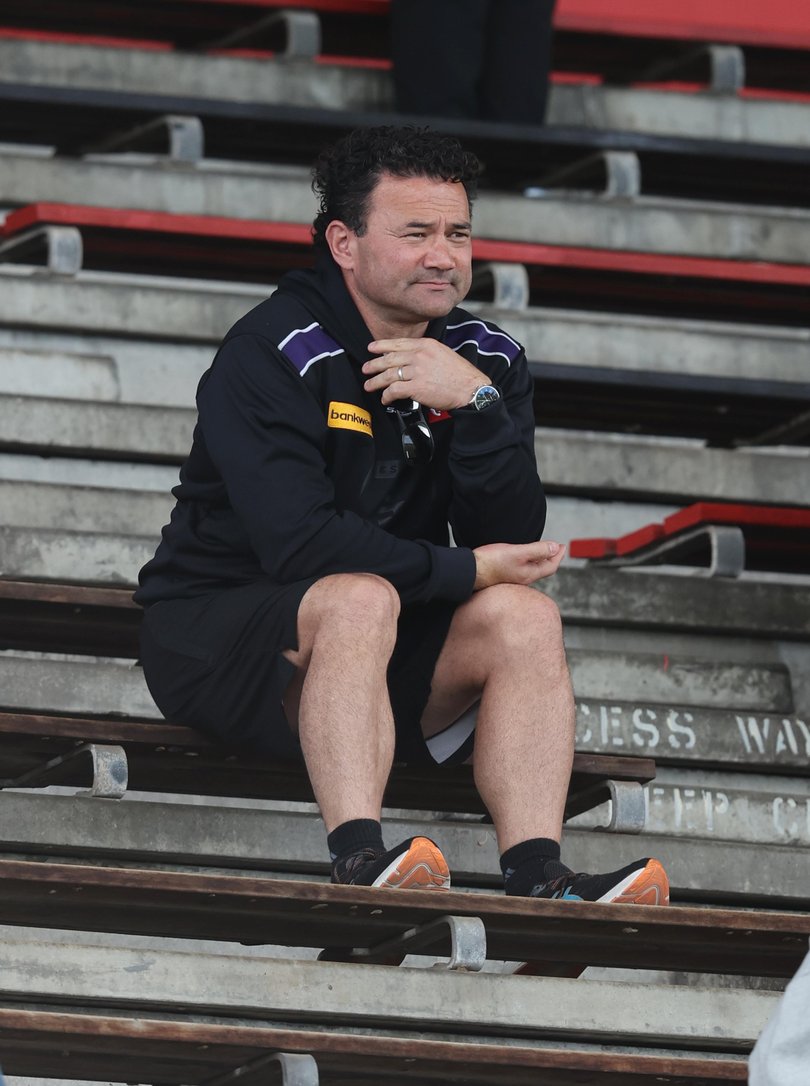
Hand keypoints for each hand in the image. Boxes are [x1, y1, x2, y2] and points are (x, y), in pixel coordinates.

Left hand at [362, 337, 487, 408]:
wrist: (471, 389)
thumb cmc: (460, 374)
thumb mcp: (443, 353)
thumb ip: (425, 353)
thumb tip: (410, 358)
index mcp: (426, 345)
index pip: (398, 343)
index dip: (381, 346)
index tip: (372, 348)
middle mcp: (419, 355)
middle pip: (389, 359)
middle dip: (374, 365)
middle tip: (366, 369)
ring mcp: (417, 371)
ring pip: (389, 375)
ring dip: (376, 381)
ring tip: (369, 386)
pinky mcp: (417, 387)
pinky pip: (395, 390)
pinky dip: (387, 395)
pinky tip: (385, 398)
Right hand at [473, 541, 565, 590]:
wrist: (470, 571)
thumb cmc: (492, 562)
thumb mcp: (518, 552)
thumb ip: (538, 550)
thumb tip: (555, 548)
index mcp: (529, 574)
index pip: (551, 565)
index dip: (559, 555)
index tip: (563, 546)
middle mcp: (523, 578)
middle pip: (543, 568)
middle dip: (552, 557)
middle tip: (557, 548)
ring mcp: (514, 577)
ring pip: (533, 568)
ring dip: (541, 558)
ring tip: (543, 550)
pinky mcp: (505, 574)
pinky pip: (524, 567)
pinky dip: (530, 560)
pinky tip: (524, 556)